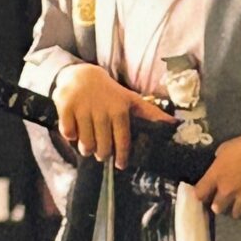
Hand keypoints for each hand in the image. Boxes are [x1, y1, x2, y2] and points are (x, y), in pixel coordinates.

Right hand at [52, 63, 175, 169]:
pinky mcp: (66, 107)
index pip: (122, 139)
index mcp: (120, 110)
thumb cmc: (110, 93)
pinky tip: (75, 131)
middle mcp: (102, 110)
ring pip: (85, 142)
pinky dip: (71, 136)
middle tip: (102, 154)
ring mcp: (83, 109)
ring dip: (87, 148)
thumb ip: (151, 114)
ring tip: (88, 147)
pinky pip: (68, 132)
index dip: (122, 156)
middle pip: (103, 146)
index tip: (121, 166)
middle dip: (103, 154)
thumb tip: (174, 124)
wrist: (82, 75)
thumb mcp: (131, 100)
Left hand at [193, 127, 240, 219]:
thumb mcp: (227, 147)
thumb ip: (218, 161)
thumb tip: (217, 167)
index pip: (199, 194)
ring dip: (236, 210)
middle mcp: (228, 190)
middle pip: (216, 208)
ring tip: (239, 205)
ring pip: (235, 214)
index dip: (201, 195)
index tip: (205, 195)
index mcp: (217, 175)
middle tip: (224, 201)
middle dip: (219, 205)